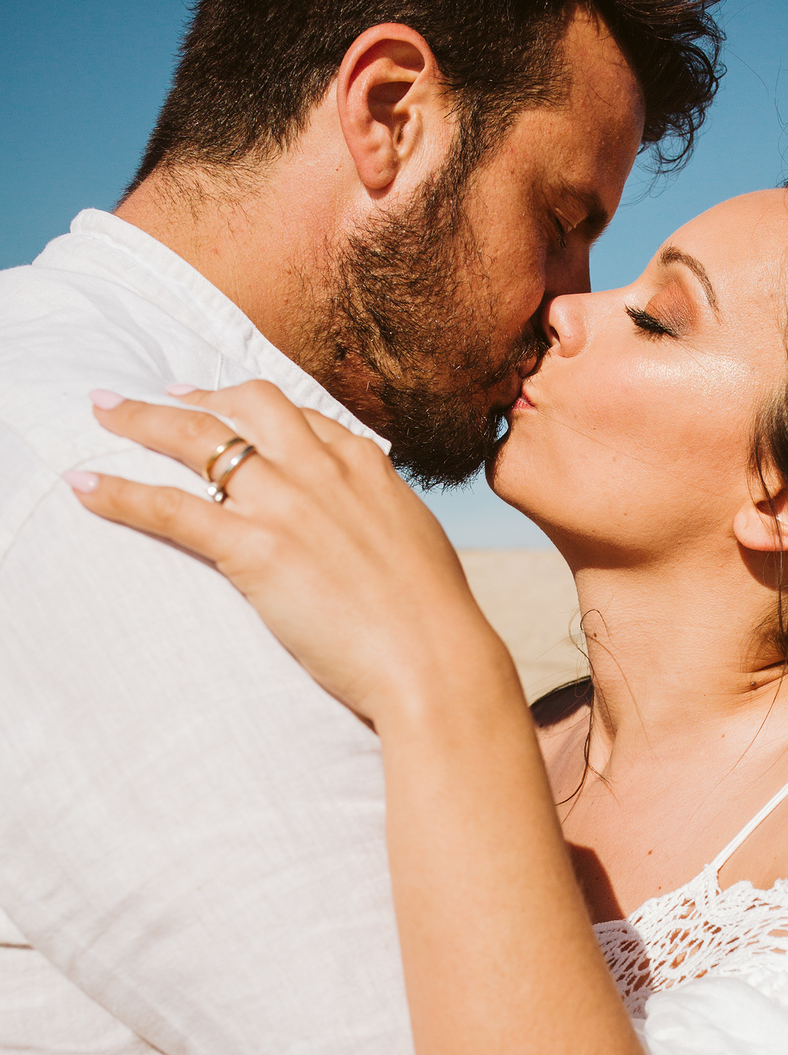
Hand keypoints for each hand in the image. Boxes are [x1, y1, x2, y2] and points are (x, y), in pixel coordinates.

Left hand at [69, 383, 500, 723]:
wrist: (434, 660)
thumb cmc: (435, 620)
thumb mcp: (417, 543)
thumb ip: (384, 517)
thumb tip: (377, 523)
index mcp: (365, 465)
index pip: (299, 414)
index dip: (252, 405)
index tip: (224, 404)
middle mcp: (323, 469)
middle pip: (245, 405)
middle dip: (195, 394)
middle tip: (159, 398)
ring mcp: (287, 503)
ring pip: (198, 439)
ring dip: (142, 421)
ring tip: (104, 412)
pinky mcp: (255, 548)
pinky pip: (170, 508)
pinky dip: (121, 494)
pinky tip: (86, 487)